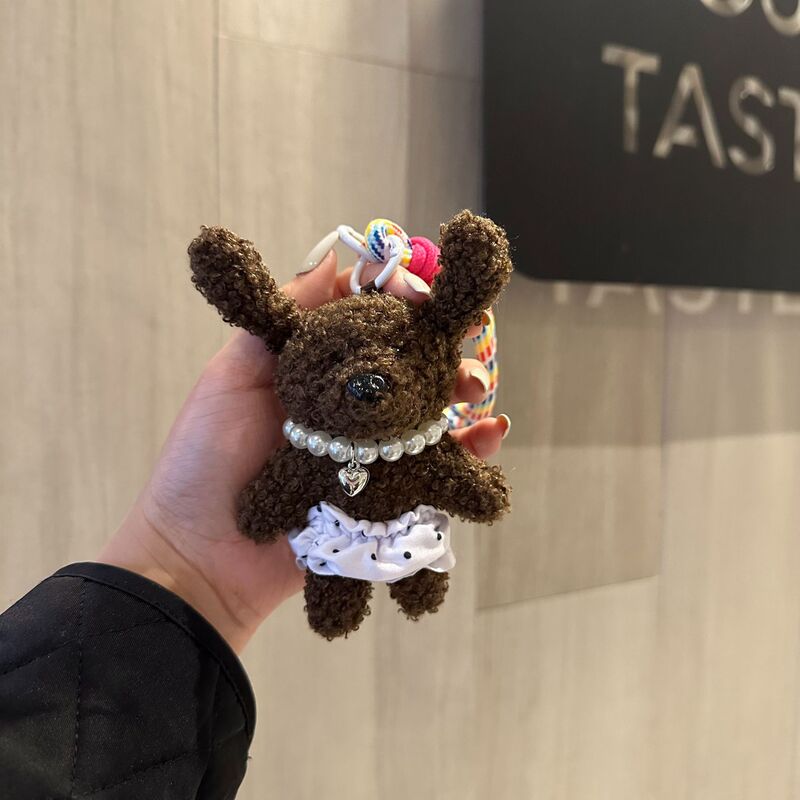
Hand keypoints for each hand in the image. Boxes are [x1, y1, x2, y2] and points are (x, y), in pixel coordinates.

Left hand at [97, 251, 510, 653]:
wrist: (202, 559)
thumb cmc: (206, 460)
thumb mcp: (233, 377)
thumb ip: (283, 319)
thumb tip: (333, 255)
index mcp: (315, 375)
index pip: (368, 326)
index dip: (398, 304)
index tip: (419, 293)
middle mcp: (348, 410)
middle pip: (410, 368)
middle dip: (440, 348)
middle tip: (460, 340)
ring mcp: (371, 456)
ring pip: (432, 417)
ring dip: (462, 396)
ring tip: (474, 391)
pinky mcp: (387, 501)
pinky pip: (438, 474)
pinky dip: (470, 455)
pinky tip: (487, 437)